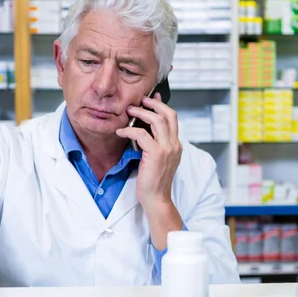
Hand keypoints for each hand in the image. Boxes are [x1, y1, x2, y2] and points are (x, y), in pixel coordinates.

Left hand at [116, 93, 182, 210]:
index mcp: (176, 145)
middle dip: (153, 104)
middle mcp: (174, 145)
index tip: (152, 98)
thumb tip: (145, 130)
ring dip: (141, 113)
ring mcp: (167, 149)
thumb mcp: (158, 159)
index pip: (173, 118)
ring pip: (157, 120)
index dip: (162, 105)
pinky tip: (121, 132)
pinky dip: (129, 131)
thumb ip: (155, 144)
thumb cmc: (153, 181)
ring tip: (129, 112)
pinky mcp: (156, 154)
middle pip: (168, 114)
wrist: (156, 199)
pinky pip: (141, 134)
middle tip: (139, 101)